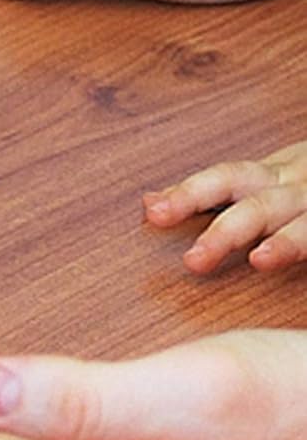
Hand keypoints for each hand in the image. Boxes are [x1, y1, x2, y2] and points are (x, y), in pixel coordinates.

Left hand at [144, 138, 306, 272]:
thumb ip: (211, 194)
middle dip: (226, 231)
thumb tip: (149, 202)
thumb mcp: (264, 180)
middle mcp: (302, 189)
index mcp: (275, 178)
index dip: (189, 193)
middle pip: (260, 203)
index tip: (154, 212)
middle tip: (193, 261)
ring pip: (306, 225)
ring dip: (285, 243)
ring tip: (261, 260)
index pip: (226, 178)